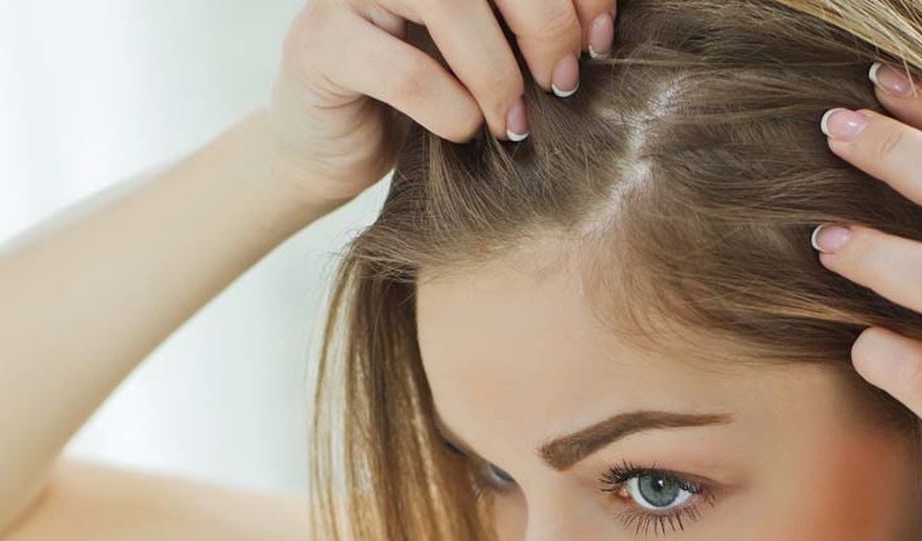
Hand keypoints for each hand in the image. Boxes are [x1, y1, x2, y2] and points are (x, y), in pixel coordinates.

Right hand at [262, 0, 615, 204]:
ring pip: (448, 4)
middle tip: (561, 83)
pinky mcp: (320, 44)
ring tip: (513, 123)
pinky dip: (450, 109)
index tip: (600, 40)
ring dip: (498, 72)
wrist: (340, 146)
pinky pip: (405, 70)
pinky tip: (463, 133)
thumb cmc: (431, 95)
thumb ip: (532, 26)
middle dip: (545, 24)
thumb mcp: (492, 51)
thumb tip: (601, 31)